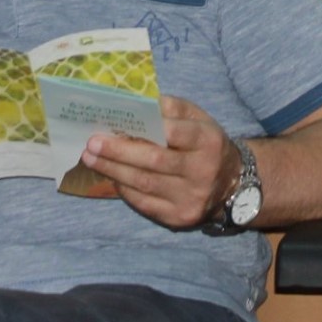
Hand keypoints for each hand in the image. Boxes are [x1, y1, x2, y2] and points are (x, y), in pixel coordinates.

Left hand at [79, 95, 237, 229]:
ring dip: (113, 169)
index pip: (175, 132)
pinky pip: (144, 203)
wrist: (230, 185)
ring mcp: (190, 198)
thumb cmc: (205, 144)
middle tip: (92, 143)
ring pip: (144, 183)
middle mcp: (202, 171)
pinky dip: (124, 188)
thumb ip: (171, 108)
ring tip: (91, 158)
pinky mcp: (178, 218)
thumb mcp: (198, 118)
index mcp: (208, 141)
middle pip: (154, 161)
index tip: (117, 121)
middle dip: (118, 151)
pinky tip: (110, 175)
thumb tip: (136, 103)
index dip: (146, 126)